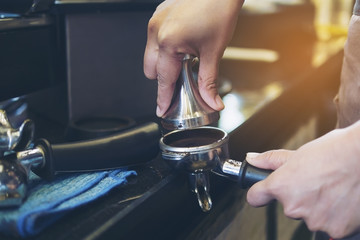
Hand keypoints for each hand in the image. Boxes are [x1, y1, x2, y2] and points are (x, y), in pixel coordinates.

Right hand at [144, 0, 243, 116]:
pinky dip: (166, 47)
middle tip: (182, 79)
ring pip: (151, 53)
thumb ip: (209, 81)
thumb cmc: (218, 9)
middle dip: (164, 78)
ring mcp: (156, 20)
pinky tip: (183, 43)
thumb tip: (212, 101)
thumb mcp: (214, 51)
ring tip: (185, 57)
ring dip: (164, 62)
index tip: (161, 109)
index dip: (163, 98)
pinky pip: (155, 38)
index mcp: (168, 41)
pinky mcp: (159, 14)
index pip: (163, 79)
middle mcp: (157, 30)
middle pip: (150, 69)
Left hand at [245, 121, 359, 238]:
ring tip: (332, 189)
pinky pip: (329, 226)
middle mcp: (293, 207)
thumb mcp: (298, 153)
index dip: (259, 193)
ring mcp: (314, 220)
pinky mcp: (335, 230)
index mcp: (281, 186)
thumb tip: (252, 159)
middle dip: (299, 196)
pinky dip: (335, 216)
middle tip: (315, 181)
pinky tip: (342, 200)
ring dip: (317, 207)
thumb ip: (271, 160)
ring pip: (310, 216)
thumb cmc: (334, 152)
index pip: (255, 197)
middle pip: (288, 206)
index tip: (262, 192)